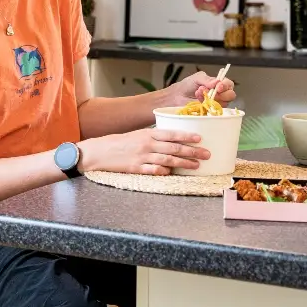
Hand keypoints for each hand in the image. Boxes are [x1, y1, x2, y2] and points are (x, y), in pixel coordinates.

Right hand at [79, 127, 211, 174]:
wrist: (100, 151)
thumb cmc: (121, 143)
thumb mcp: (138, 135)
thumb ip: (154, 137)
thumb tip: (172, 140)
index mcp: (148, 134)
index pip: (171, 133)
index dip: (187, 136)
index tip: (200, 138)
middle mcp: (147, 144)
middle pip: (174, 148)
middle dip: (192, 151)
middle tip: (206, 154)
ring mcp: (142, 157)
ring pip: (168, 159)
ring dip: (184, 163)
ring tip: (196, 165)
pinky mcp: (136, 168)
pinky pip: (154, 170)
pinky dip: (164, 171)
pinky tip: (172, 172)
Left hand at [165, 71, 236, 107]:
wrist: (175, 96)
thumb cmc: (187, 86)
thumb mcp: (197, 78)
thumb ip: (207, 79)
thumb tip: (217, 82)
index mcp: (218, 85)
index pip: (229, 85)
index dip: (226, 85)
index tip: (219, 86)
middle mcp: (219, 95)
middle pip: (230, 96)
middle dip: (221, 93)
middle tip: (207, 90)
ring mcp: (215, 105)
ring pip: (222, 104)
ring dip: (210, 98)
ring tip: (198, 93)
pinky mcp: (209, 113)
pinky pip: (214, 111)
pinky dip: (206, 105)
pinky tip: (198, 101)